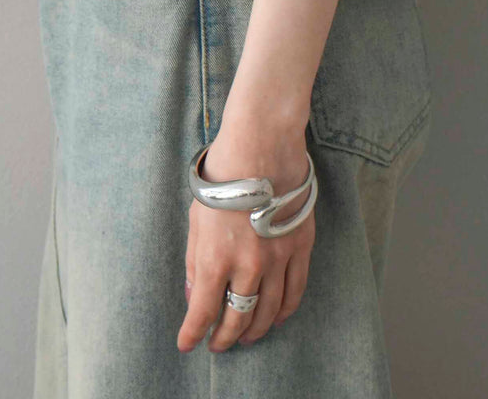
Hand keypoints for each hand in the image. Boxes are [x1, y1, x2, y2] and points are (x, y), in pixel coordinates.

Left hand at [177, 124, 315, 351]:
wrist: (261, 144)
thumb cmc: (222, 176)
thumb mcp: (196, 218)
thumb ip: (195, 262)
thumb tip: (196, 297)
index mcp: (216, 258)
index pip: (203, 313)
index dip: (193, 333)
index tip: (187, 343)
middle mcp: (248, 266)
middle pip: (239, 318)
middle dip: (225, 337)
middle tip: (218, 344)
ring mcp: (278, 258)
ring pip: (270, 311)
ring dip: (255, 329)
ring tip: (246, 337)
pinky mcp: (300, 246)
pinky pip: (295, 290)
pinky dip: (285, 310)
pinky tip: (277, 317)